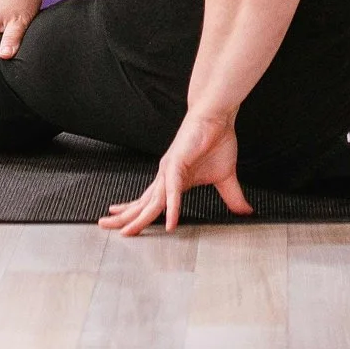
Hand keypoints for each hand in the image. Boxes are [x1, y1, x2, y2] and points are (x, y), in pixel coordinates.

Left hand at [99, 108, 253, 235]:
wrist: (217, 117)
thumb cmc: (216, 141)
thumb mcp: (225, 178)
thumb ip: (232, 197)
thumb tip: (246, 212)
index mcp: (172, 181)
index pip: (149, 201)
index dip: (135, 213)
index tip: (122, 224)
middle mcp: (165, 177)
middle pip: (142, 203)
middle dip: (123, 217)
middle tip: (103, 227)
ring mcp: (169, 171)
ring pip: (151, 201)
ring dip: (139, 218)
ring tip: (127, 232)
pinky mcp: (177, 164)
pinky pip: (172, 191)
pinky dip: (171, 208)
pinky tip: (169, 223)